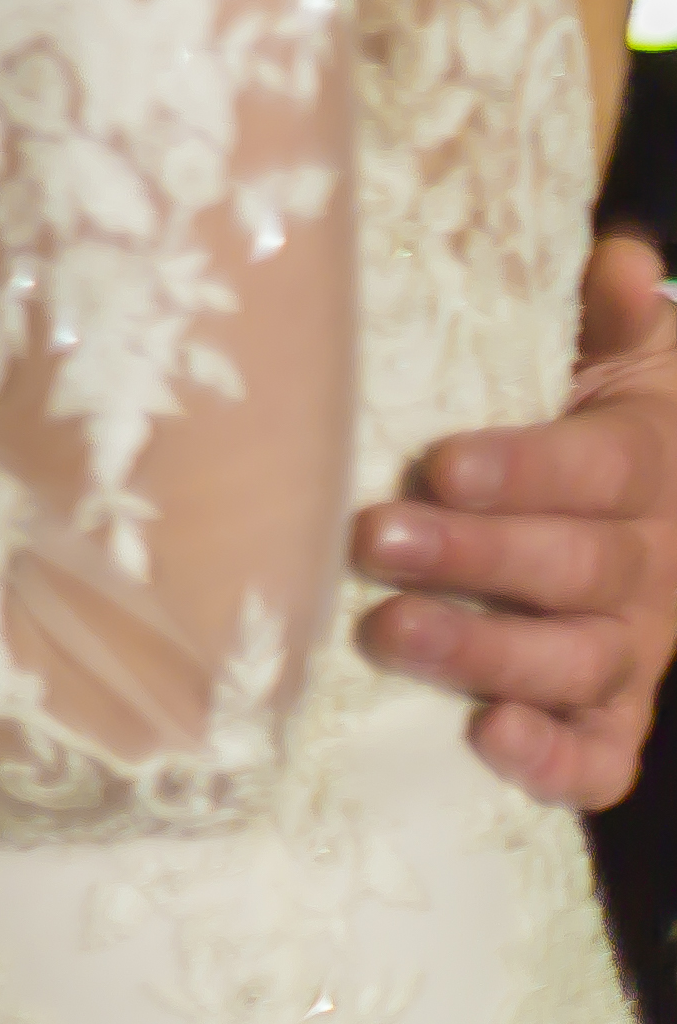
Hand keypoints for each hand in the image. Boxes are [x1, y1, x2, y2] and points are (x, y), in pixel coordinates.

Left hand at [354, 227, 676, 808]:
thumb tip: (622, 261)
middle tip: (373, 540)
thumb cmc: (590, 409)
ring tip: (392, 636)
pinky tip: (491, 745)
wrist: (653, 500)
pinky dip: (557, 762)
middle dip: (475, 558)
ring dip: (488, 656)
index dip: (526, 468)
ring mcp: (635, 646)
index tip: (443, 463)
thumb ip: (611, 312)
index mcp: (649, 467)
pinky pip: (604, 753)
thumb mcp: (614, 352)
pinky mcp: (613, 710)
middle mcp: (653, 564)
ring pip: (579, 662)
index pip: (597, 469)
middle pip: (575, 568)